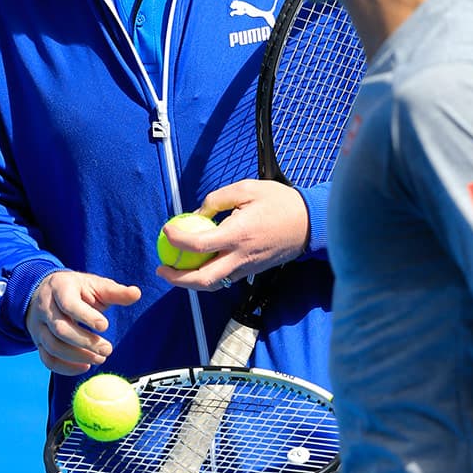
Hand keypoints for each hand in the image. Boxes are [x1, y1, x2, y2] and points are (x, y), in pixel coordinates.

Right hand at [26, 271, 140, 374]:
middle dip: (85, 342)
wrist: (46, 291)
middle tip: (107, 350)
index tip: (105, 326)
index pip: (69, 304)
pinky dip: (64, 368)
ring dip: (77, 356)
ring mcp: (38, 326)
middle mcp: (46, 307)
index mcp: (60, 288)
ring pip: (53, 346)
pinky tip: (84, 368)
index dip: (86, 316)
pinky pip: (47, 359)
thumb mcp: (95, 284)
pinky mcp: (38, 341)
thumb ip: (115, 292)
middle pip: (60, 329)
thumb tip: (137, 294)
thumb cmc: (77, 289)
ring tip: (100, 359)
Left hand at [156, 179, 308, 290]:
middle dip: (177, 278)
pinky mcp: (253, 271)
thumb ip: (218, 199)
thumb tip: (197, 214)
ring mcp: (248, 268)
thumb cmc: (279, 201)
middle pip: (202, 279)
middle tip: (162, 268)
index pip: (199, 245)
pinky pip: (226, 278)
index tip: (166, 231)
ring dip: (190, 281)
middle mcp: (241, 257)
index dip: (177, 240)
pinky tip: (199, 263)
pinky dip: (208, 275)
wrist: (310, 222)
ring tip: (175, 270)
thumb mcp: (247, 188)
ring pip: (214, 284)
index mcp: (238, 235)